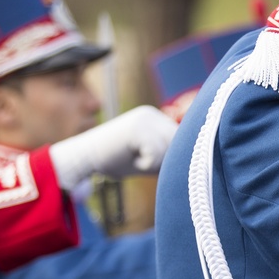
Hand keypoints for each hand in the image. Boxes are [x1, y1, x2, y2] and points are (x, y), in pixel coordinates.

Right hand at [49, 107, 177, 188]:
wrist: (82, 158)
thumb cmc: (114, 161)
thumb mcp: (147, 156)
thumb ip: (168, 154)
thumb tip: (196, 161)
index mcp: (155, 117)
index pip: (182, 140)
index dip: (171, 158)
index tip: (148, 162)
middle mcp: (151, 114)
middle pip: (180, 145)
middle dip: (165, 161)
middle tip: (142, 164)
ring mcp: (144, 119)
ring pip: (169, 151)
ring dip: (154, 164)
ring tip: (133, 160)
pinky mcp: (137, 129)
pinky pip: (156, 156)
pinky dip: (145, 165)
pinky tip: (129, 160)